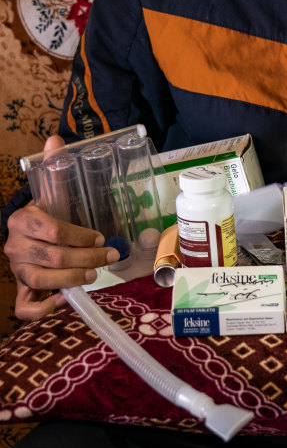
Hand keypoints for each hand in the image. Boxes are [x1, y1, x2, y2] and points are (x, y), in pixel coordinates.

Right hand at [4, 135, 118, 320]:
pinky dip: (44, 308)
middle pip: (52, 257)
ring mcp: (16, 270)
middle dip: (87, 258)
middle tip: (110, 256)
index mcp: (22, 220)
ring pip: (41, 280)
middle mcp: (14, 246)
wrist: (26, 234)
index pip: (53, 230)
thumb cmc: (46, 214)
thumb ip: (55, 167)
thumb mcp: (50, 191)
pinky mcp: (20, 289)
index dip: (80, 236)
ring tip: (94, 274)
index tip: (101, 237)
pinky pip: (25, 307)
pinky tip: (63, 300)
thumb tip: (55, 139)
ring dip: (73, 279)